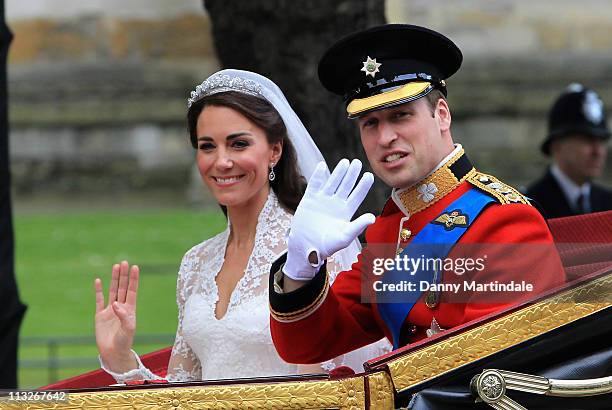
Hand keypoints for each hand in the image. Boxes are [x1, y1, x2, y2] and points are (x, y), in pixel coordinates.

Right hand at [94, 261, 138, 371]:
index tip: (135, 267)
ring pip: (112, 291)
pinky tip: (98, 281)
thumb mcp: (128, 329)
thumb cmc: (124, 341)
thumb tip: (116, 304)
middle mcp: (121, 307)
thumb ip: (124, 316)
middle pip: (122, 287)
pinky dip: (98, 290)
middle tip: (124, 262)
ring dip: (114, 279)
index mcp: (130, 309)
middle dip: (123, 275)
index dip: (133, 279)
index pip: (132, 290)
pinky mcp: (100, 315)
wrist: (113, 353)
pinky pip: (99, 300)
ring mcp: (110, 310)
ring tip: (115, 266)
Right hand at [284, 159, 374, 280]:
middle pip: (346, 185)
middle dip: (352, 174)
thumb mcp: (345, 236)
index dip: (363, 186)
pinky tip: (322, 166)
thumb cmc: (327, 246)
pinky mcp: (310, 199)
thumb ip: (358, 226)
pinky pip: (315, 185)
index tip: (369, 175)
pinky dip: (318, 175)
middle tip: (358, 163)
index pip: (357, 195)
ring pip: (332, 182)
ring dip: (338, 172)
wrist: (305, 248)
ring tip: (345, 162)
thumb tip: (372, 218)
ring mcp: (323, 200)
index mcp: (346, 212)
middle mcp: (336, 204)